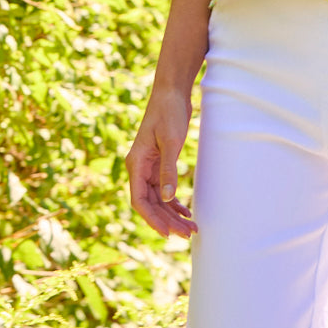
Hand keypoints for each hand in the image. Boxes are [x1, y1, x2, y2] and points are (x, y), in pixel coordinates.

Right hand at [125, 82, 197, 239]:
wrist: (172, 92)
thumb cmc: (169, 112)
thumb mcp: (170, 141)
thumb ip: (168, 169)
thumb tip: (169, 198)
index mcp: (136, 164)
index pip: (140, 200)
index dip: (152, 219)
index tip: (167, 233)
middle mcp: (139, 168)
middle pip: (151, 203)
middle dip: (167, 221)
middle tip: (188, 234)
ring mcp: (149, 167)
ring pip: (159, 199)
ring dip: (173, 215)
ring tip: (191, 229)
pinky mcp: (160, 163)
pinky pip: (164, 190)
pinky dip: (174, 203)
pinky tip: (186, 213)